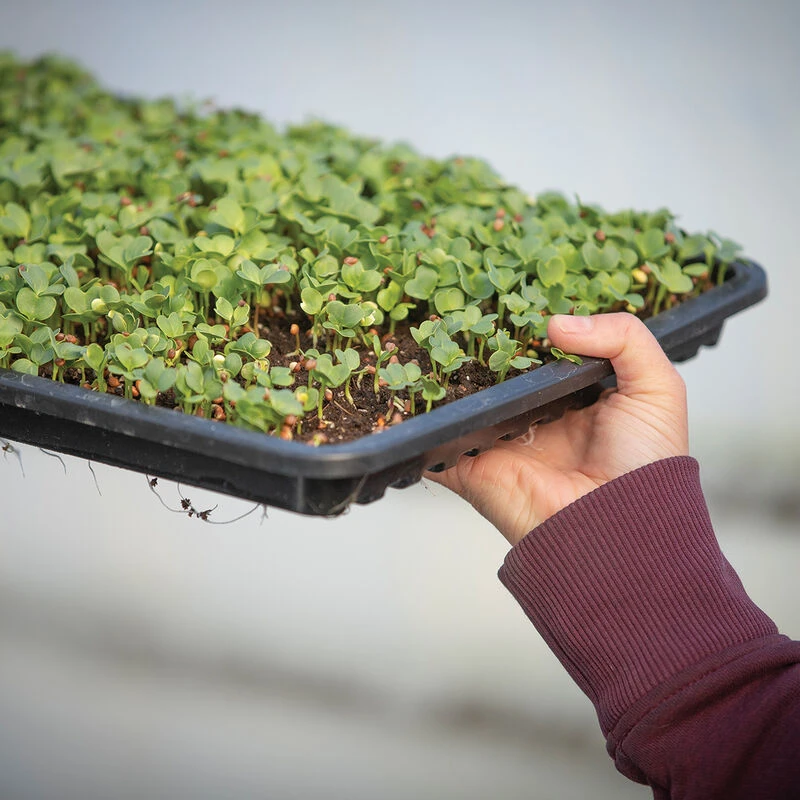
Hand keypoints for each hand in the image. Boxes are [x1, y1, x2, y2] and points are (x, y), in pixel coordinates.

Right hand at [428, 313, 688, 545]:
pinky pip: (432, 439)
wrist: (614, 529)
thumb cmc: (644, 463)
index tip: (507, 287)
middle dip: (477, 340)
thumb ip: (623, 337)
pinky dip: (413, 421)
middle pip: (494, 368)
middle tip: (460, 304)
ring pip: (459, 397)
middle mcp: (530, 413)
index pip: (540, 349)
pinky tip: (401, 391)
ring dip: (441, 373)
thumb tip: (555, 323)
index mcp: (570, 394)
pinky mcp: (468, 463)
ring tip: (424, 330)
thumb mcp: (657, 389)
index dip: (528, 322)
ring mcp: (496, 437)